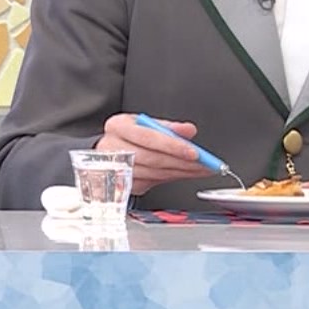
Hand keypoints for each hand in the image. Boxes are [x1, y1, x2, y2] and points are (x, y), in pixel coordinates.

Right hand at [96, 114, 212, 194]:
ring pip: (154, 173)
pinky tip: (183, 174)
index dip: (173, 146)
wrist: (102, 152)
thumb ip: (167, 127)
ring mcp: (116, 169)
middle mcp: (113, 148)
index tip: (195, 152)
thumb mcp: (142, 123)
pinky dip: (171, 179)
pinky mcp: (122, 185)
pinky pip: (152, 183)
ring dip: (181, 173)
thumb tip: (188, 131)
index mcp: (117, 126)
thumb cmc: (125, 136)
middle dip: (183, 162)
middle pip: (153, 158)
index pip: (149, 137)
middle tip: (206, 164)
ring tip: (200, 169)